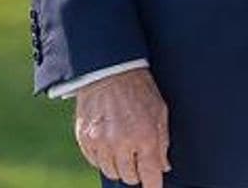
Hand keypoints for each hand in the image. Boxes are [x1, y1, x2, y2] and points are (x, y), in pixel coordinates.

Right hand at [72, 67, 169, 186]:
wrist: (109, 71)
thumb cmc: (140, 90)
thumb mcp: (160, 112)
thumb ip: (162, 142)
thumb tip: (163, 166)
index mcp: (144, 136)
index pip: (150, 175)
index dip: (154, 185)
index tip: (155, 187)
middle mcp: (121, 143)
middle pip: (129, 177)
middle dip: (137, 171)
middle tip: (139, 157)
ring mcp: (100, 143)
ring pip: (111, 172)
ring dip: (120, 166)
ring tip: (124, 148)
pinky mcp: (84, 140)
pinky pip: (95, 162)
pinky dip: (104, 158)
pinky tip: (110, 143)